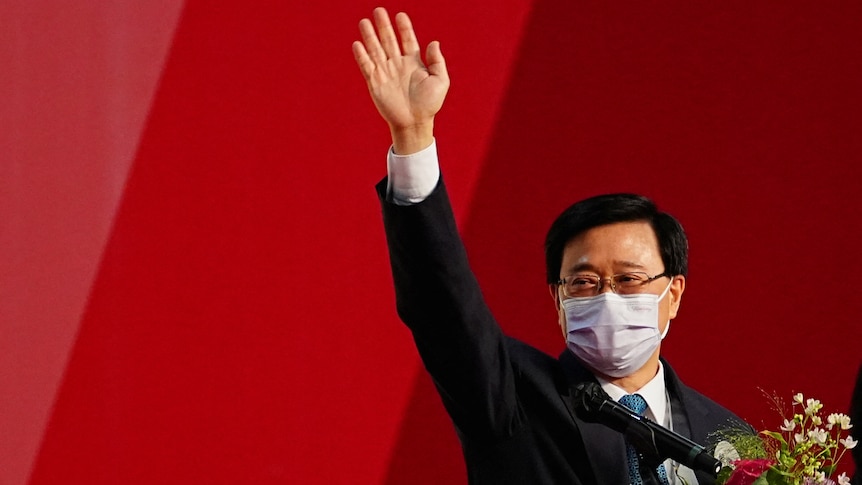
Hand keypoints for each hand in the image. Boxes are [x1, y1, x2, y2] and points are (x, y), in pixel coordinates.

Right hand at [353, 8, 449, 153]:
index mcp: (413, 62)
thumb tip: (434, 42)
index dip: (404, 28)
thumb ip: (438, 61)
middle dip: (383, 26)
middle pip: (389, 40)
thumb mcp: (440, 81)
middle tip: (378, 10)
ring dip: (370, 36)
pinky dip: (362, 55)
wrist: (414, 123)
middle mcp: (398, 64)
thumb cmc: (429, 105)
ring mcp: (385, 72)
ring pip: (375, 50)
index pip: (407, 40)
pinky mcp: (375, 83)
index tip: (400, 15)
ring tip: (364, 22)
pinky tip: (357, 44)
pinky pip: (367, 66)